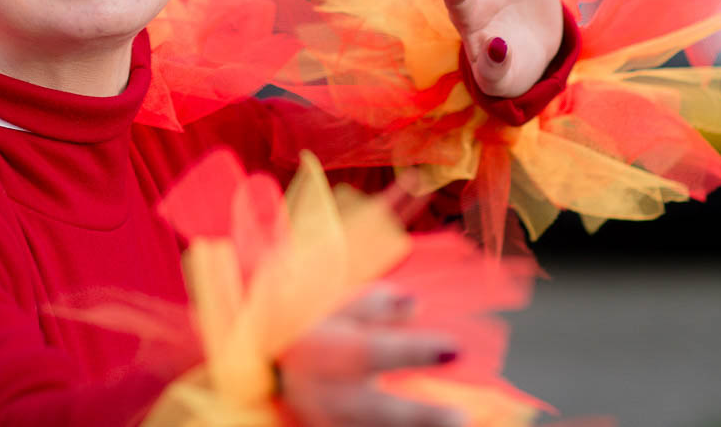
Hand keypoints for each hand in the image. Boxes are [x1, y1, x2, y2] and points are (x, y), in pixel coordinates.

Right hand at [279, 286, 464, 426]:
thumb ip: (374, 306)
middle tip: (461, 417)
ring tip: (457, 425)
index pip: (372, 352)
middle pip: (377, 411)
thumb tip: (415, 305)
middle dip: (421, 417)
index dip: (414, 352)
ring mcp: (323, 423)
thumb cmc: (299, 325)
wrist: (258, 363)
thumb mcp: (329, 305)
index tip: (455, 350)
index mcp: (323, 351)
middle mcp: (323, 393)